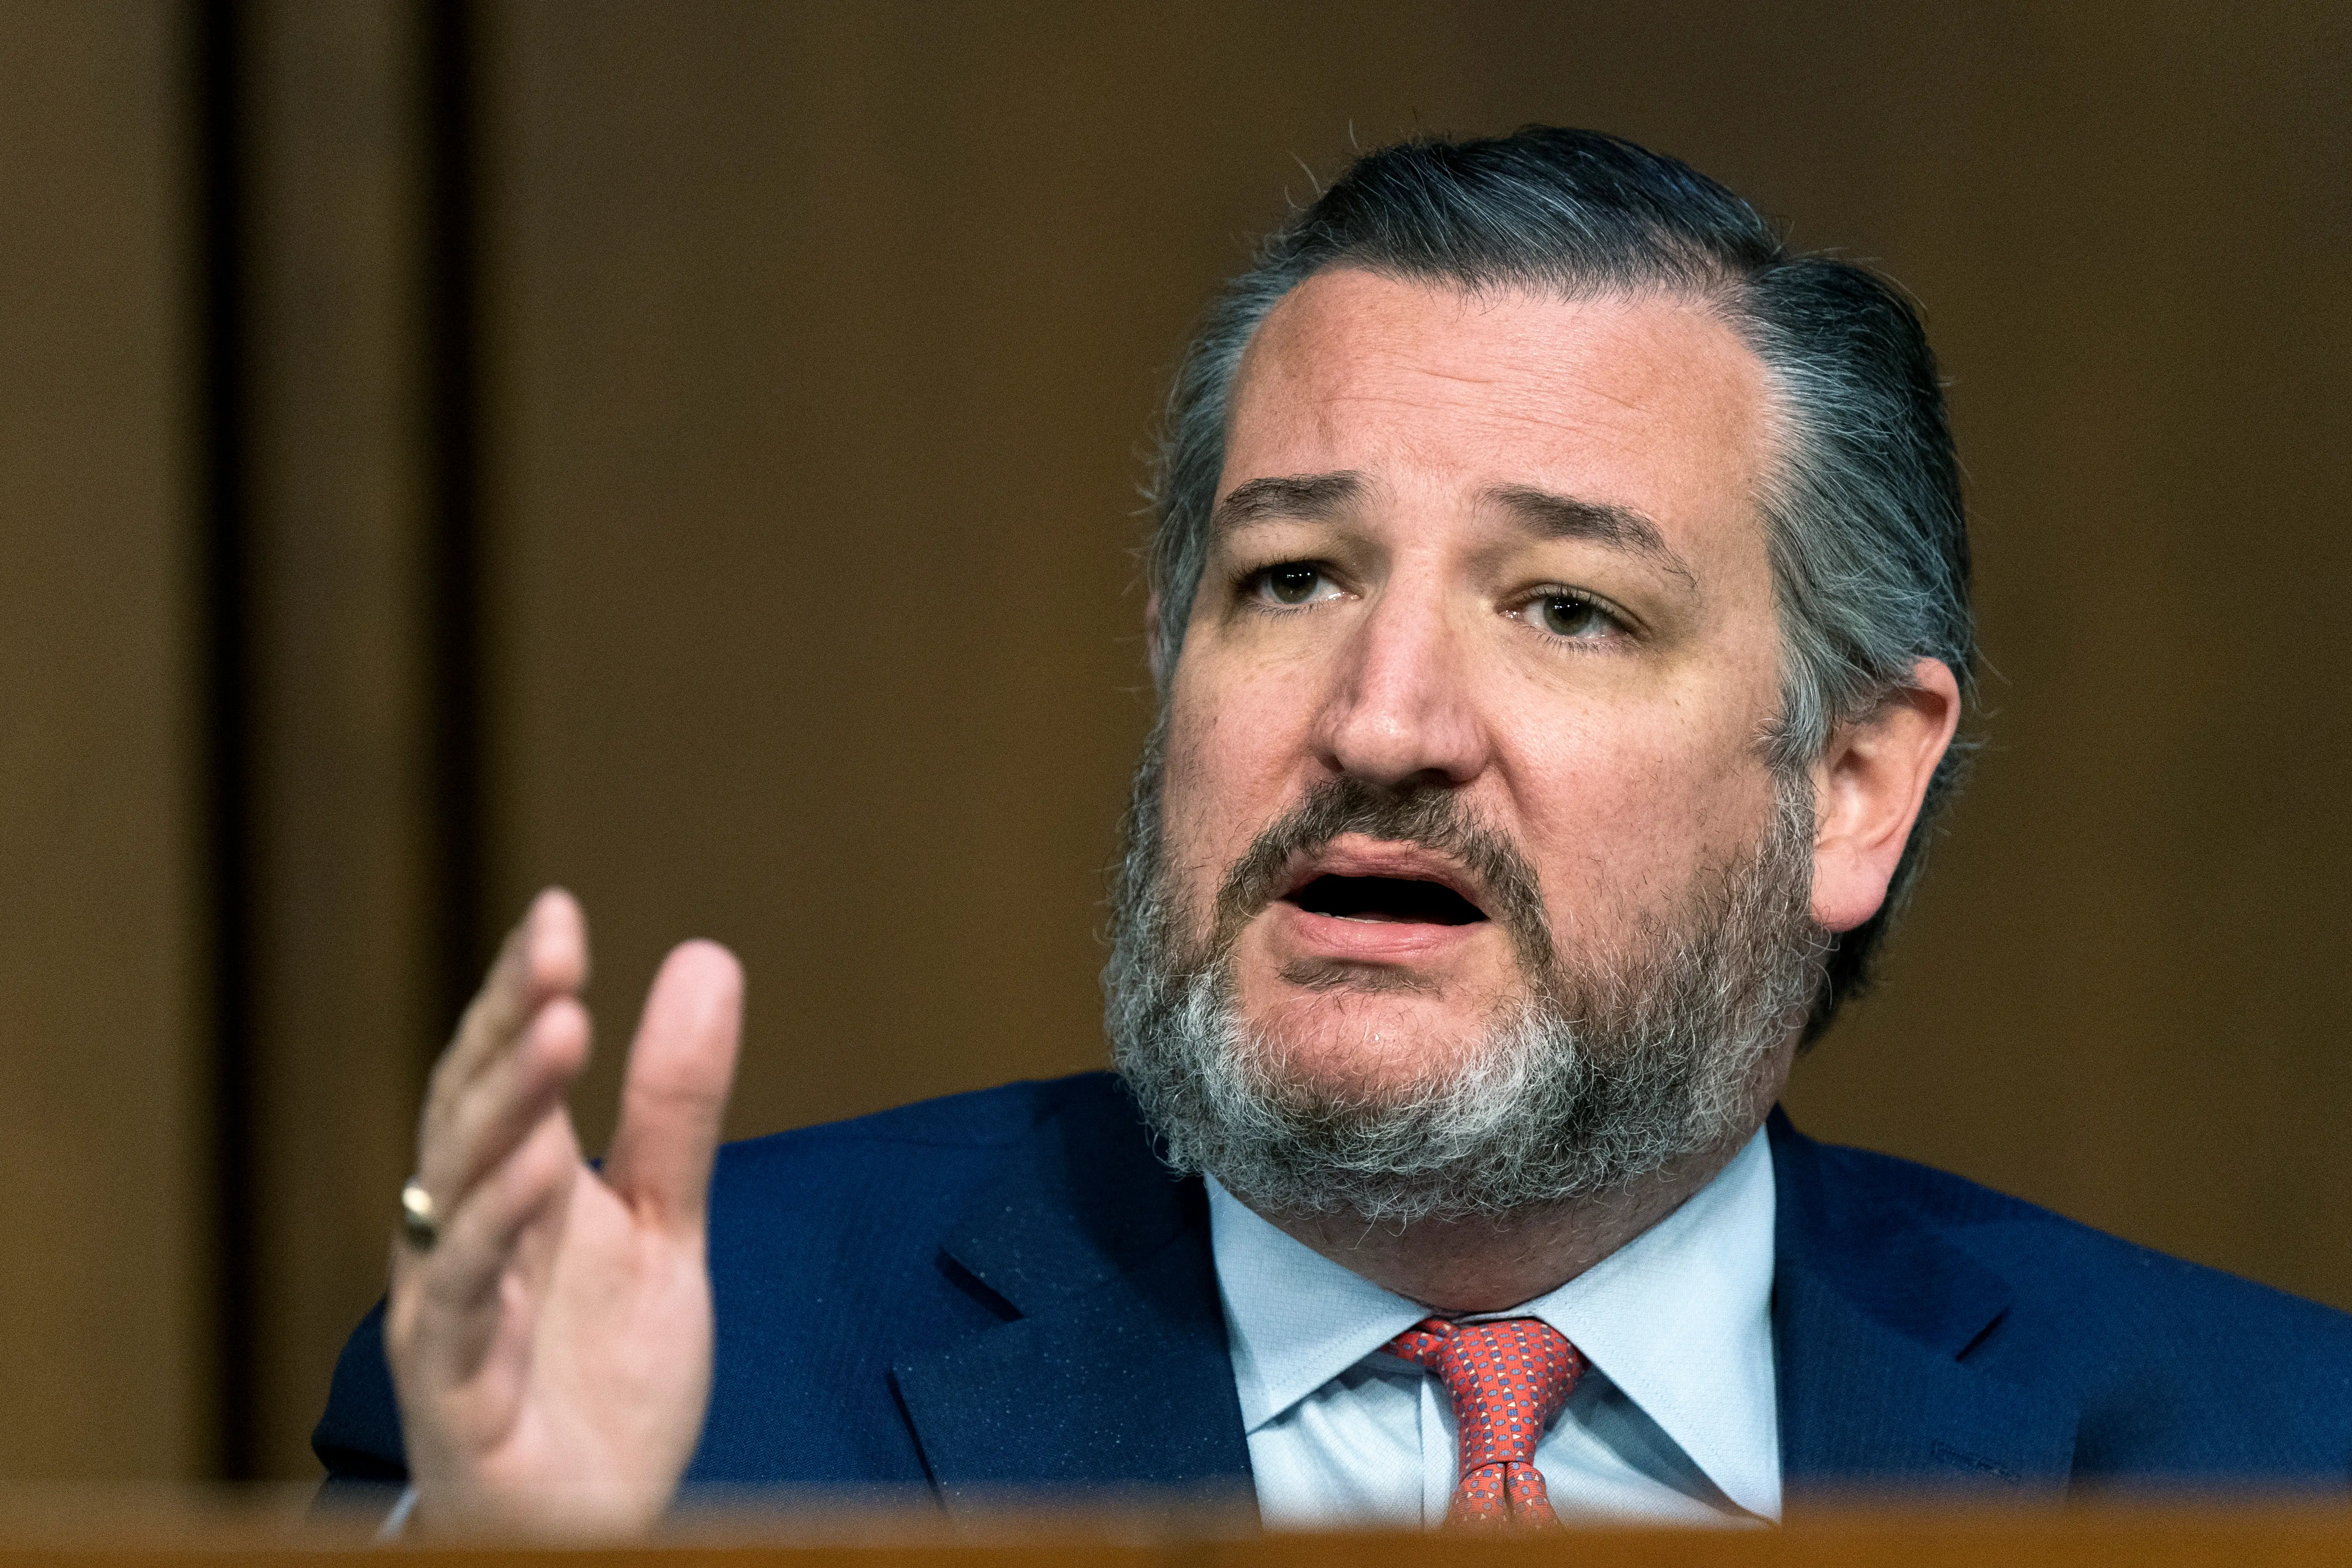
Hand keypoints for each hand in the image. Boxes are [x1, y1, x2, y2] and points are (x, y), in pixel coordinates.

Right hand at [384, 889, 742, 1534]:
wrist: (592, 1520)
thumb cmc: (603, 1373)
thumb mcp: (665, 1222)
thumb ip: (676, 1106)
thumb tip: (707, 956)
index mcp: (511, 1189)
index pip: (505, 1071)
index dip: (522, 989)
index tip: (560, 909)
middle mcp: (465, 1238)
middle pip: (472, 1115)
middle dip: (511, 1028)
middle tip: (558, 950)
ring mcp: (451, 1316)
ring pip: (456, 1197)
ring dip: (504, 1113)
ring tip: (556, 1028)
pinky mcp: (456, 1395)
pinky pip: (457, 1310)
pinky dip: (489, 1240)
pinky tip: (535, 1175)